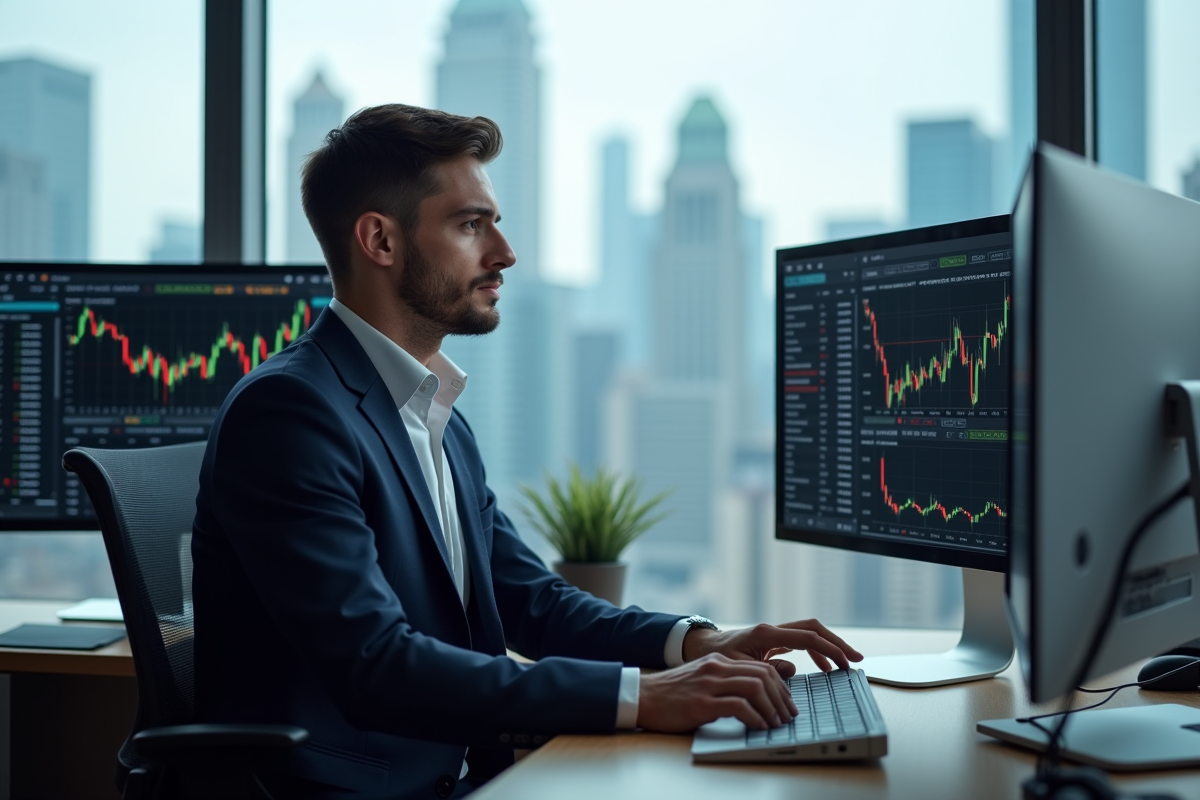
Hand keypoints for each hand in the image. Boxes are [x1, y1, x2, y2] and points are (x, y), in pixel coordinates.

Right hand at [636, 653, 798, 732]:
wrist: (642, 696)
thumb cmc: (673, 694)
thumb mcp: (703, 681)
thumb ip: (727, 682)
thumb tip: (757, 694)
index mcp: (719, 662)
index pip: (761, 668)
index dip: (780, 687)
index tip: (786, 704)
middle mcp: (716, 668)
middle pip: (762, 675)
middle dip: (781, 698)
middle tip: (787, 716)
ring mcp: (709, 684)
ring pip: (754, 687)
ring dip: (771, 708)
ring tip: (776, 723)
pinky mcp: (701, 703)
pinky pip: (738, 706)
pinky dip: (754, 717)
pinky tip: (759, 726)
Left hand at [682, 619, 863, 678]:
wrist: (701, 648)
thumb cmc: (716, 659)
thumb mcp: (739, 669)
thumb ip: (766, 670)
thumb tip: (792, 671)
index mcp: (766, 634)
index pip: (808, 638)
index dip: (830, 649)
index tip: (847, 661)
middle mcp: (772, 630)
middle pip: (814, 629)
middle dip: (836, 643)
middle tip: (855, 659)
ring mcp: (774, 634)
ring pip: (809, 633)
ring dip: (828, 647)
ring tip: (843, 666)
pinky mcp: (773, 641)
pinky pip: (801, 642)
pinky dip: (815, 652)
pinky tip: (822, 667)